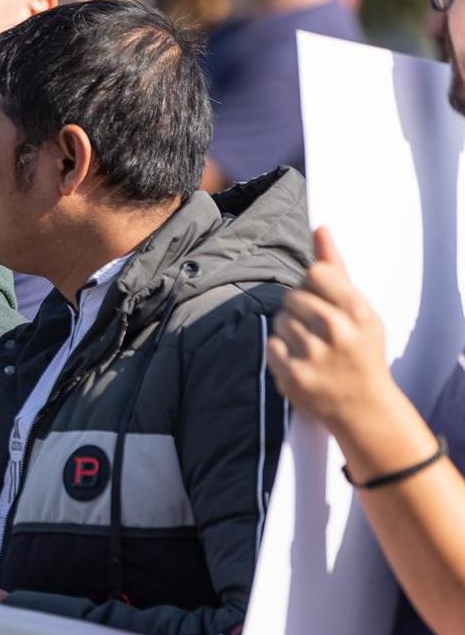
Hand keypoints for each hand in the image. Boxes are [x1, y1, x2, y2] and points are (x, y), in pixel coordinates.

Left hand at [267, 227, 398, 433]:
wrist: (364, 406)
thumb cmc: (360, 350)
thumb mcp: (359, 308)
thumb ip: (336, 269)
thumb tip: (320, 228)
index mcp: (358, 310)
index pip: (315, 273)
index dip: (312, 285)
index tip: (321, 300)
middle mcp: (337, 331)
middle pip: (292, 296)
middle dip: (298, 308)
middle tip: (315, 328)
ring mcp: (314, 354)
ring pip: (279, 320)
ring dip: (287, 330)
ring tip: (309, 346)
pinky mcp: (293, 375)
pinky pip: (269, 345)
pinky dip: (279, 351)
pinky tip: (298, 361)